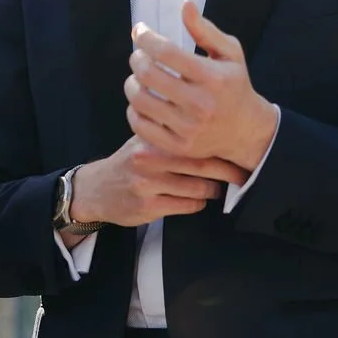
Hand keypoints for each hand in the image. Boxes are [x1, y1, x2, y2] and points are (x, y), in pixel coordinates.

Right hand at [69, 136, 249, 228]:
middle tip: (242, 175)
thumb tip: (216, 130)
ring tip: (216, 188)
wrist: (95, 189)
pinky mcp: (148, 206)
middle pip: (203, 165)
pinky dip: (198, 203)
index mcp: (153, 138)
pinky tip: (195, 199)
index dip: (224, 148)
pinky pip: (187, 206)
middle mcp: (150, 159)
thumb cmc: (129, 163)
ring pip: (198, 188)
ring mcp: (148, 184)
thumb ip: (172, 134)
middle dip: (229, 172)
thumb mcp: (144, 140)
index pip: (197, 141)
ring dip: (213, 190)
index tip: (241, 151)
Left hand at [125, 0, 277, 171]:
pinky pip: (140, 125)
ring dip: (131, 83)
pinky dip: (134, 110)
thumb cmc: (234, 85)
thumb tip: (185, 4)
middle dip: (136, 58)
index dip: (146, 37)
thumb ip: (205, 29)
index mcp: (213, 77)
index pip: (166, 52)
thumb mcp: (229, 53)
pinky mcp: (178, 145)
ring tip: (138, 77)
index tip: (139, 31)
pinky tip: (142, 101)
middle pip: (148, 74)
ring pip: (139, 100)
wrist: (245, 130)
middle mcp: (200, 104)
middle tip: (138, 55)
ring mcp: (188, 128)